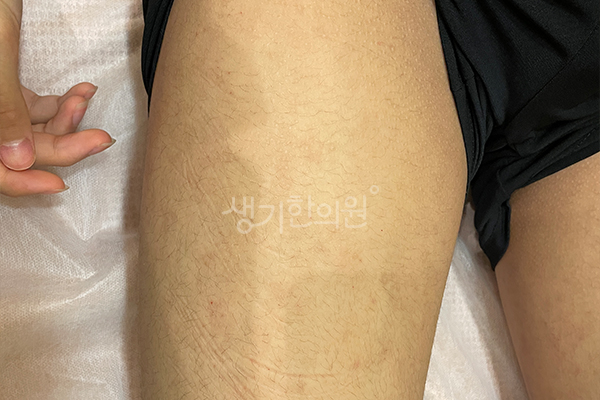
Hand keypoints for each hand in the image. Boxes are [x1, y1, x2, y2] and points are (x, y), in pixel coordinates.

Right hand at [0, 0, 113, 196]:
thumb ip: (7, 113)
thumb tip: (21, 159)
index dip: (24, 183)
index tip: (58, 184)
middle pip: (23, 151)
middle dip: (64, 144)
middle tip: (100, 139)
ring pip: (35, 131)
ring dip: (67, 120)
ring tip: (85, 99)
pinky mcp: (9, 88)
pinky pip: (37, 109)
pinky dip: (62, 104)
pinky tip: (81, 92)